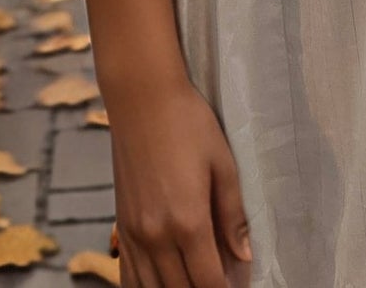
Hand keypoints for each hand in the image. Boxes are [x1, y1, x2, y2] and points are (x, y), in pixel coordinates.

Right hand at [107, 77, 250, 287]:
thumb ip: (233, 215)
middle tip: (220, 284)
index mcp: (187, 221)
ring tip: (195, 282)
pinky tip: (161, 284)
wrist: (142, 97)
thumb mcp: (223, 163)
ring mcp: (133, 233)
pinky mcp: (120, 225)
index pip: (208, 282)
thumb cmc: (188, 122)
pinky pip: (128, 275)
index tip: (238, 287)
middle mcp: (156, 235)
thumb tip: (244, 256)